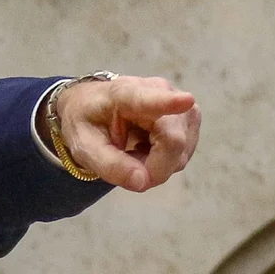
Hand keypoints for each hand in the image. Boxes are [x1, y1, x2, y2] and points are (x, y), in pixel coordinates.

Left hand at [53, 75, 200, 192]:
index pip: (148, 99)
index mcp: (124, 94)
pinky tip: (145, 148)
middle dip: (152, 166)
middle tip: (123, 161)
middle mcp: (159, 92)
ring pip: (180, 152)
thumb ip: (109, 165)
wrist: (92, 106)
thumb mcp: (84, 147)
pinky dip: (164, 160)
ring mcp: (179, 104)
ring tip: (131, 149)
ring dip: (156, 164)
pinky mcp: (190, 117)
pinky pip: (182, 153)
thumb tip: (143, 181)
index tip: (186, 101)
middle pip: (172, 141)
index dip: (168, 103)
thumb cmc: (86, 122)